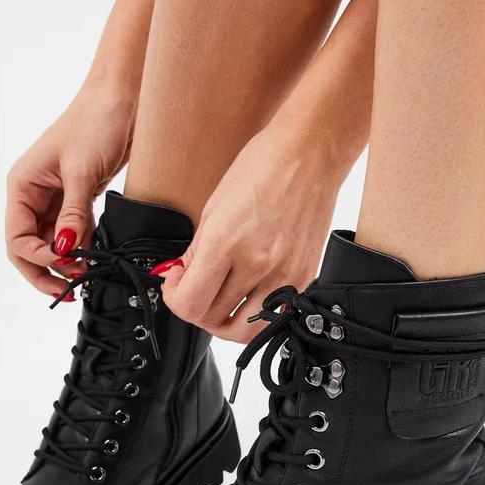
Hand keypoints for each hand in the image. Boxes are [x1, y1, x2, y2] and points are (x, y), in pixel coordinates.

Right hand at [5, 83, 135, 296]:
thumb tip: (64, 249)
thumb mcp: (81, 171)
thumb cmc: (95, 122)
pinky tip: (94, 261)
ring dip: (65, 265)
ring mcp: (55, 199)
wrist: (123, 99)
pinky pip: (73, 234)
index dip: (38, 258)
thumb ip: (72, 214)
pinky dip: (81, 250)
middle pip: (28, 248)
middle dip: (45, 272)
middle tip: (68, 292)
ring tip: (85, 278)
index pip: (17, 238)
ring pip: (51, 245)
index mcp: (22, 185)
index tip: (66, 264)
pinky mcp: (77, 200)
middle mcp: (33, 195)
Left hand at [160, 126, 341, 342]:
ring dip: (224, 320)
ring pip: (244, 330)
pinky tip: (247, 294)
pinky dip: (254, 314)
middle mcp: (257, 264)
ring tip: (220, 300)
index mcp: (226, 242)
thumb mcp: (214, 207)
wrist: (310, 154)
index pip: (190, 304)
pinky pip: (273, 317)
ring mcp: (284, 274)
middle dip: (195, 308)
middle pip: (213, 319)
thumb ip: (196, 252)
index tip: (176, 283)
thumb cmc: (262, 167)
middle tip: (195, 288)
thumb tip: (182, 280)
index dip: (175, 299)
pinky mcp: (304, 277)